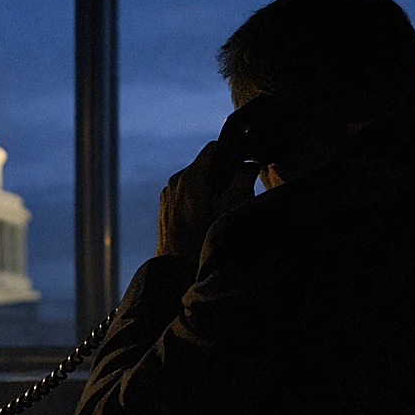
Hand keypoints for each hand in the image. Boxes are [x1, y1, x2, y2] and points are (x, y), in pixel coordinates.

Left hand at [155, 141, 257, 261]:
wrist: (176, 265)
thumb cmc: (203, 236)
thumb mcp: (230, 207)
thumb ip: (243, 180)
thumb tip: (250, 165)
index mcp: (190, 176)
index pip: (212, 148)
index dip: (229, 154)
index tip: (239, 167)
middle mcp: (175, 181)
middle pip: (204, 166)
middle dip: (220, 176)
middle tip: (232, 195)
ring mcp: (167, 194)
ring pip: (193, 181)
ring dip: (208, 189)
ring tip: (217, 210)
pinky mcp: (164, 206)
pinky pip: (183, 195)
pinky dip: (195, 200)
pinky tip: (203, 219)